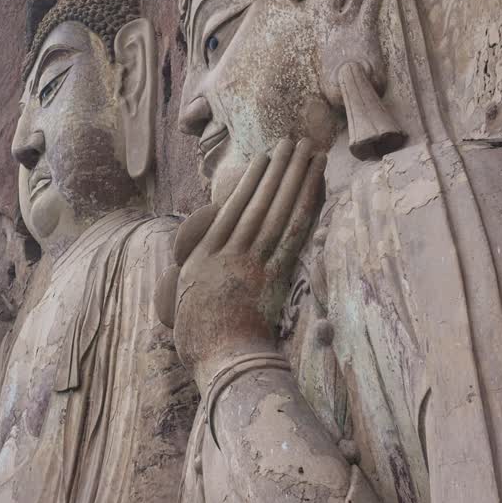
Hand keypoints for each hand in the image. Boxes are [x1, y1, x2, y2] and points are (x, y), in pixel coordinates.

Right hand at [160, 138, 324, 387]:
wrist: (222, 361)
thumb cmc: (202, 341)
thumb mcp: (188, 303)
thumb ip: (198, 277)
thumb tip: (208, 264)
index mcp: (204, 257)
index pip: (231, 209)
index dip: (250, 182)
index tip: (263, 160)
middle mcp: (228, 251)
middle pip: (258, 202)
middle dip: (277, 169)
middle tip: (292, 141)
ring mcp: (253, 261)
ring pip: (277, 208)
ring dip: (293, 176)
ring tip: (306, 150)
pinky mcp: (275, 275)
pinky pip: (293, 232)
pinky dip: (304, 204)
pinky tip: (313, 184)